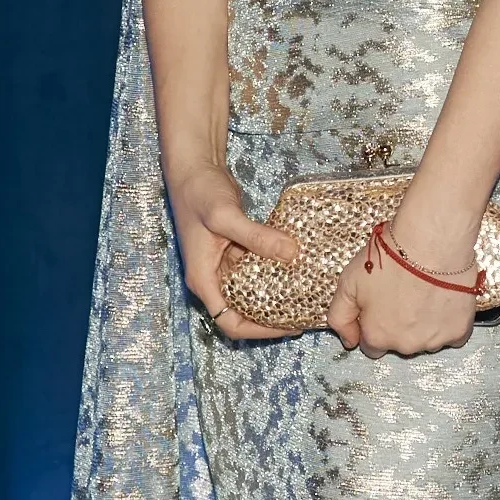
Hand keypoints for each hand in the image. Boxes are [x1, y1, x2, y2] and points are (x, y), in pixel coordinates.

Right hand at [168, 163, 299, 341]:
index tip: (288, 326)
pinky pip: (256, 271)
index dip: (258, 331)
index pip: (229, 322)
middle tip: (303, 315)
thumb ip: (257, 236)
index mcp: (203, 279)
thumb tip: (291, 252)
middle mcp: (212, 278)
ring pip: (251, 293)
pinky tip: (296, 270)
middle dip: (271, 319)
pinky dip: (274, 273)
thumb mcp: (226, 216)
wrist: (194, 169)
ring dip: (275, 297)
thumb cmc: (199, 192)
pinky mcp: (235, 251)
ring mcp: (224, 265)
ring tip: (305, 298)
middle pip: (242, 313)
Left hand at [326, 224, 477, 357]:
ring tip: (425, 293)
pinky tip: (443, 300)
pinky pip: (452, 335)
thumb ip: (340, 317)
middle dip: (399, 325)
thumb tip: (348, 340)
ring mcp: (434, 340)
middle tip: (403, 294)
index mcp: (377, 336)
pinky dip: (448, 322)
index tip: (381, 308)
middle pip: (400, 343)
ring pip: (426, 340)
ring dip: (424, 324)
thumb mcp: (348, 283)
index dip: (374, 325)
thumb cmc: (391, 259)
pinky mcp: (459, 330)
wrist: (431, 243)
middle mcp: (405, 345)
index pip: (372, 346)